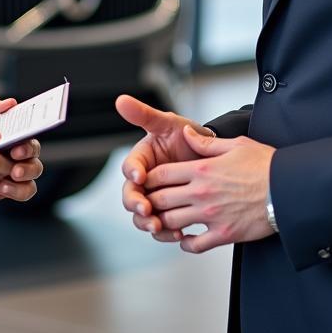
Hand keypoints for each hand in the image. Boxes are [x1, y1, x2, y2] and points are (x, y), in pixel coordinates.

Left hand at [0, 95, 42, 202]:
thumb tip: (9, 103)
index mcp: (19, 140)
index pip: (32, 144)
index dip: (28, 148)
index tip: (17, 149)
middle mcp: (22, 159)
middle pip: (35, 167)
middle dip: (26, 170)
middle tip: (14, 171)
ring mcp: (15, 176)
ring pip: (29, 186)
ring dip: (19, 188)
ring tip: (3, 186)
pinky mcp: (7, 189)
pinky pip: (13, 196)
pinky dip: (4, 195)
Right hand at [116, 94, 214, 237]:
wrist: (210, 155)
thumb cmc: (186, 135)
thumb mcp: (168, 123)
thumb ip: (144, 114)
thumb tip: (121, 99)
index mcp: (141, 160)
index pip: (129, 168)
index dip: (132, 172)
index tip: (139, 175)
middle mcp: (144, 182)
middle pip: (130, 196)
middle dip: (136, 204)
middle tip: (147, 209)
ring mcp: (155, 198)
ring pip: (142, 216)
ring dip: (148, 222)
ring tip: (159, 225)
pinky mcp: (168, 213)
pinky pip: (161, 227)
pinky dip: (166, 232)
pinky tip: (177, 233)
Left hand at [144, 125, 275, 252]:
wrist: (289, 190)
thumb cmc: (266, 165)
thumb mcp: (235, 145)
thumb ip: (205, 142)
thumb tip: (185, 133)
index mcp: (202, 169)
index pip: (161, 174)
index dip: (147, 178)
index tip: (144, 181)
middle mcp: (202, 193)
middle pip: (161, 199)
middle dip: (149, 200)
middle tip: (146, 202)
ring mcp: (211, 215)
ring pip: (172, 222)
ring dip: (163, 222)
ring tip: (160, 221)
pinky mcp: (223, 234)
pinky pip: (195, 245)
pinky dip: (185, 243)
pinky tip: (185, 238)